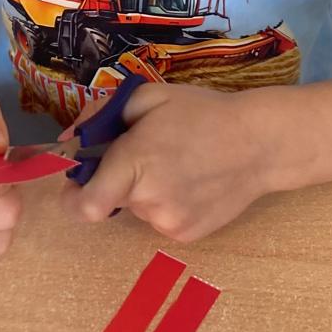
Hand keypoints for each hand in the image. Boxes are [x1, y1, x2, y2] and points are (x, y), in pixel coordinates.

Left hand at [66, 82, 272, 243]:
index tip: (78, 181)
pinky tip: (192, 184)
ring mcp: (168, 222)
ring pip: (138, 208)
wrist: (261, 144)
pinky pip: (160, 220)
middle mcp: (148, 200)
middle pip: (111, 198)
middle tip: (148, 156)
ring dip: (145, 191)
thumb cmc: (203, 113)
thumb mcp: (148, 97)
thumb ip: (101, 114)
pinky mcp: (187, 235)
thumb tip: (70, 140)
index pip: (84, 205)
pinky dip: (167, 203)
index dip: (73, 197)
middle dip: (118, 179)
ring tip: (179, 166)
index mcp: (134, 163)